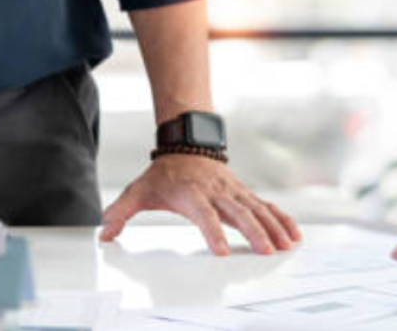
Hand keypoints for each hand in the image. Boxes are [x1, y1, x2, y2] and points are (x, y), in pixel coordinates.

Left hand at [99, 154, 301, 255]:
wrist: (186, 144)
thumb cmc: (164, 173)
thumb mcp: (138, 190)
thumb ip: (120, 213)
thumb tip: (104, 233)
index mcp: (191, 193)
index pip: (204, 215)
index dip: (213, 232)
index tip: (222, 250)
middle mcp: (216, 192)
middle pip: (239, 213)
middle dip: (254, 233)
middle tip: (265, 251)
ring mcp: (234, 191)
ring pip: (257, 209)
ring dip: (274, 227)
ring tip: (286, 245)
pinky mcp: (244, 193)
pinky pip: (266, 206)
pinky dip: (282, 219)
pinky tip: (293, 233)